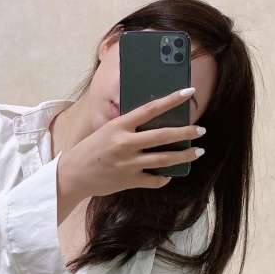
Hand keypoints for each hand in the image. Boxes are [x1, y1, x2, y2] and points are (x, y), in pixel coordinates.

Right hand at [61, 86, 203, 197]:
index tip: (188, 93)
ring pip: (165, 159)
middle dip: (186, 132)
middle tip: (201, 130)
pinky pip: (155, 179)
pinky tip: (170, 174)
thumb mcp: (107, 130)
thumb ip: (128, 127)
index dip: (171, 99)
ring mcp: (129, 163)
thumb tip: (154, 122)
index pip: (150, 108)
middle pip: (164, 135)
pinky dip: (164, 177)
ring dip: (185, 155)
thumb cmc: (90, 150)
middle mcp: (125, 143)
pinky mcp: (130, 180)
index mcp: (119, 125)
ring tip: (198, 152)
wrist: (73, 175)